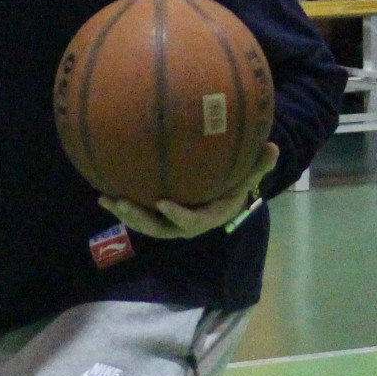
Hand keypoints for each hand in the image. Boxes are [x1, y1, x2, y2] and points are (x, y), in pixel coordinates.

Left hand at [101, 141, 279, 239]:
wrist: (222, 196)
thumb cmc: (234, 183)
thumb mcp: (248, 175)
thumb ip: (258, 165)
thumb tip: (273, 147)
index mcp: (208, 216)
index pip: (192, 220)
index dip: (178, 215)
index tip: (162, 202)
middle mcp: (186, 225)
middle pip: (161, 228)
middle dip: (141, 218)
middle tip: (124, 203)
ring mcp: (170, 223)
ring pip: (146, 225)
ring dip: (126, 214)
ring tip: (107, 199)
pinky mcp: (157, 217)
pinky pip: (139, 215)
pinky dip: (122, 207)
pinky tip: (103, 193)